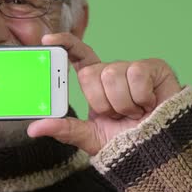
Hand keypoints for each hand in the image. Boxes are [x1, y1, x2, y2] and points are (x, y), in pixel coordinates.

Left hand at [27, 33, 181, 155]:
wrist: (158, 151)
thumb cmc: (126, 142)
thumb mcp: (89, 137)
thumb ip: (63, 129)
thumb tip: (33, 128)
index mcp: (96, 81)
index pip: (78, 55)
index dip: (64, 43)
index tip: (47, 39)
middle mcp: (113, 70)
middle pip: (91, 73)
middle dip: (102, 102)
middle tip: (117, 115)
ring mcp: (133, 67)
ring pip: (112, 75)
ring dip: (122, 104)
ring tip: (136, 113)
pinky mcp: (154, 67)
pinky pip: (136, 74)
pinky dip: (141, 97)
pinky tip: (149, 104)